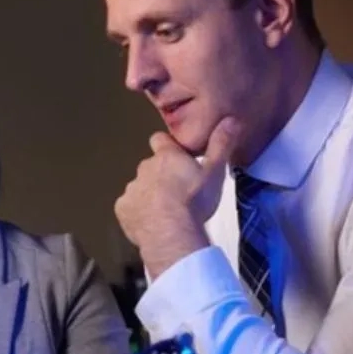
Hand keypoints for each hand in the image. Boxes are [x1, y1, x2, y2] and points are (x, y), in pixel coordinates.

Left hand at [114, 116, 239, 278]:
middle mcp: (144, 168)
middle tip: (179, 192)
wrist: (170, 233)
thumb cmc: (194, 201)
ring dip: (150, 195)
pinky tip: (152, 223)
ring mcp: (131, 189)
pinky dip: (139, 213)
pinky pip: (130, 208)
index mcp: (166, 156)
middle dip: (161, 175)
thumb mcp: (214, 172)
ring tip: (167, 211)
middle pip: (151, 167)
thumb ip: (220, 145)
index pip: (160, 139)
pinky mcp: (122, 209)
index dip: (167, 146)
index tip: (177, 156)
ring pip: (140, 187)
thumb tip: (230, 120)